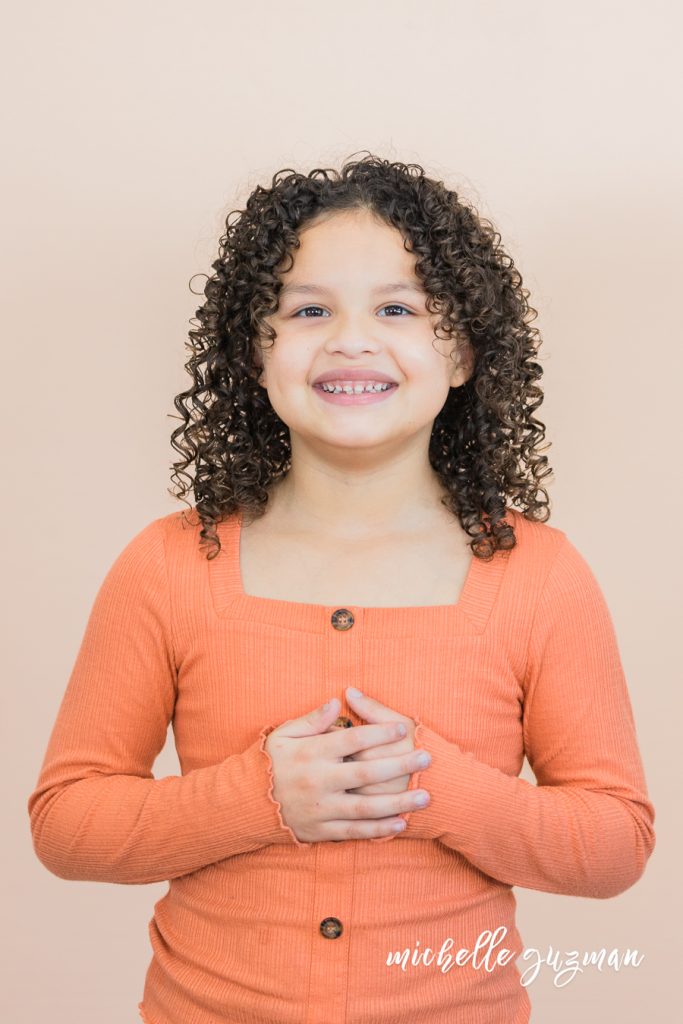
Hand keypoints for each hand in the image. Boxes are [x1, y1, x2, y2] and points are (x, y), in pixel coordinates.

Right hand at [264, 697, 430, 842]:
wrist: (247, 803)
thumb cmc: (270, 762)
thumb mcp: (284, 734)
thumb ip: (312, 719)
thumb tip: (338, 701)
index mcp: (310, 753)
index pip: (350, 740)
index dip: (378, 733)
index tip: (402, 728)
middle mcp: (318, 781)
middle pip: (366, 773)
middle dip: (399, 765)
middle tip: (427, 758)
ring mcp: (320, 809)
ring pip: (365, 808)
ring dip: (398, 803)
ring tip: (425, 797)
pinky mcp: (321, 830)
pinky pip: (354, 831)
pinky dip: (378, 829)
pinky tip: (401, 823)